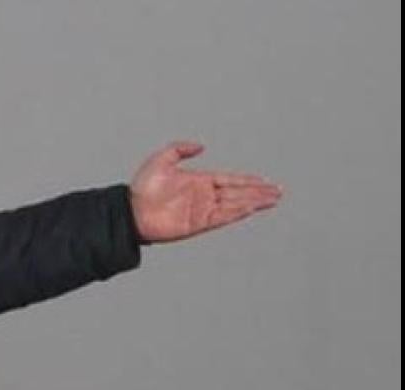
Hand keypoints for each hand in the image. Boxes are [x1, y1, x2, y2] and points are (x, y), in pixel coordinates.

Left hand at [129, 141, 282, 243]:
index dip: (247, 180)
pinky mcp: (197, 223)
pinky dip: (236, 213)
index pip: (229, 179)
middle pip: (238, 193)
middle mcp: (203, 196)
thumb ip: (180, 149)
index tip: (264, 180)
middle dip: (258, 192)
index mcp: (198, 181)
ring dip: (254, 202)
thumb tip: (201, 146)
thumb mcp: (161, 160)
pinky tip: (251, 208)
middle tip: (278, 192)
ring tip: (273, 200)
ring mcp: (201, 210)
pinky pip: (221, 217)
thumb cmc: (141, 188)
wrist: (129, 210)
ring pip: (234, 205)